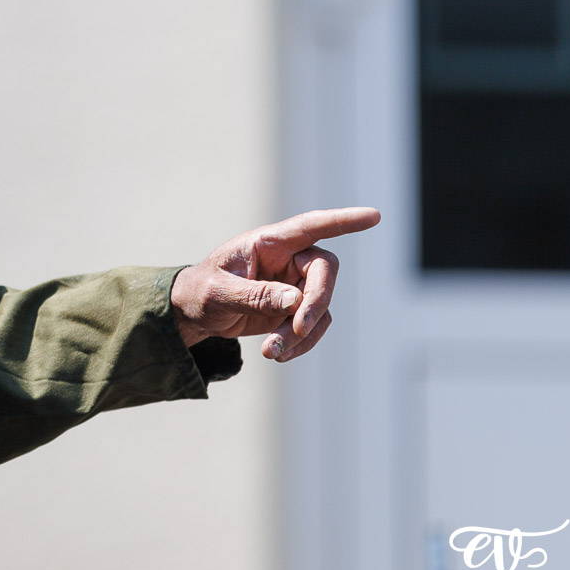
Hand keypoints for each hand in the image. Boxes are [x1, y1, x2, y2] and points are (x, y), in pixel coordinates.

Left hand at [169, 207, 379, 362]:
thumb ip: (255, 295)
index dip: (343, 221)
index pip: (311, 226)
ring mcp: (295, 284)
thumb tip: (295, 300)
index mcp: (268, 242)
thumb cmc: (201, 291)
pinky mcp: (296, 310)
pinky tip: (277, 354)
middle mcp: (288, 259)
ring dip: (301, 333)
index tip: (374, 216)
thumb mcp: (219, 293)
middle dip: (315, 303)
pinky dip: (300, 343)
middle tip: (297, 329)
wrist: (195, 314)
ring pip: (320, 306)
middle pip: (324, 272)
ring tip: (270, 352)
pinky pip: (313, 326)